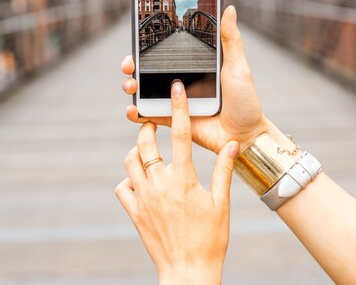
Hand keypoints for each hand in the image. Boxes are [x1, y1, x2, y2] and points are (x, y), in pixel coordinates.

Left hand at [115, 81, 238, 284]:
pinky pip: (123, 188)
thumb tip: (232, 145)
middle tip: (154, 124)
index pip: (181, 134)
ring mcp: (144, 198)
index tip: (175, 89)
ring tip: (146, 151)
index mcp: (183, 178)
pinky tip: (139, 182)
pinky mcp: (134, 213)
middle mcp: (159, 184)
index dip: (178, 107)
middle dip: (147, 128)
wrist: (188, 270)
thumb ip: (223, 170)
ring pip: (129, 163)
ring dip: (136, 152)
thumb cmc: (210, 238)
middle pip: (145, 143)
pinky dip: (128, 181)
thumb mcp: (221, 203)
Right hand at [122, 5, 278, 152]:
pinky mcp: (174, 123)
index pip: (165, 53)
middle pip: (148, 71)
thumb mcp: (237, 67)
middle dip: (132, 66)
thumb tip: (229, 8)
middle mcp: (181, 83)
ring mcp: (175, 104)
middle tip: (128, 66)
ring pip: (145, 93)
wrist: (246, 136)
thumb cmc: (245, 101)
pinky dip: (137, 114)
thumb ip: (230, 40)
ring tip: (131, 87)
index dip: (146, 48)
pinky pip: (150, 117)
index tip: (136, 43)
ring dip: (131, 87)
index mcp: (194, 67)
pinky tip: (132, 110)